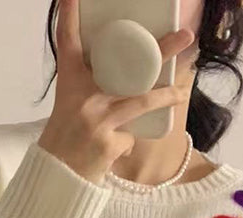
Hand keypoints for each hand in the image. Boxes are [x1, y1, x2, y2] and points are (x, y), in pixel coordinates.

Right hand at [37, 0, 195, 185]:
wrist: (57, 176)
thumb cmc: (65, 138)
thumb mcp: (71, 105)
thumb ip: (94, 88)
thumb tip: (126, 78)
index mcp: (70, 83)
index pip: (67, 43)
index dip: (69, 16)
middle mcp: (83, 97)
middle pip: (128, 69)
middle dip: (161, 51)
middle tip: (186, 36)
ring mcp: (98, 122)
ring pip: (141, 103)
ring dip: (166, 97)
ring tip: (182, 93)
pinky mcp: (108, 145)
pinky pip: (129, 139)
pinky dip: (124, 143)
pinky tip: (109, 151)